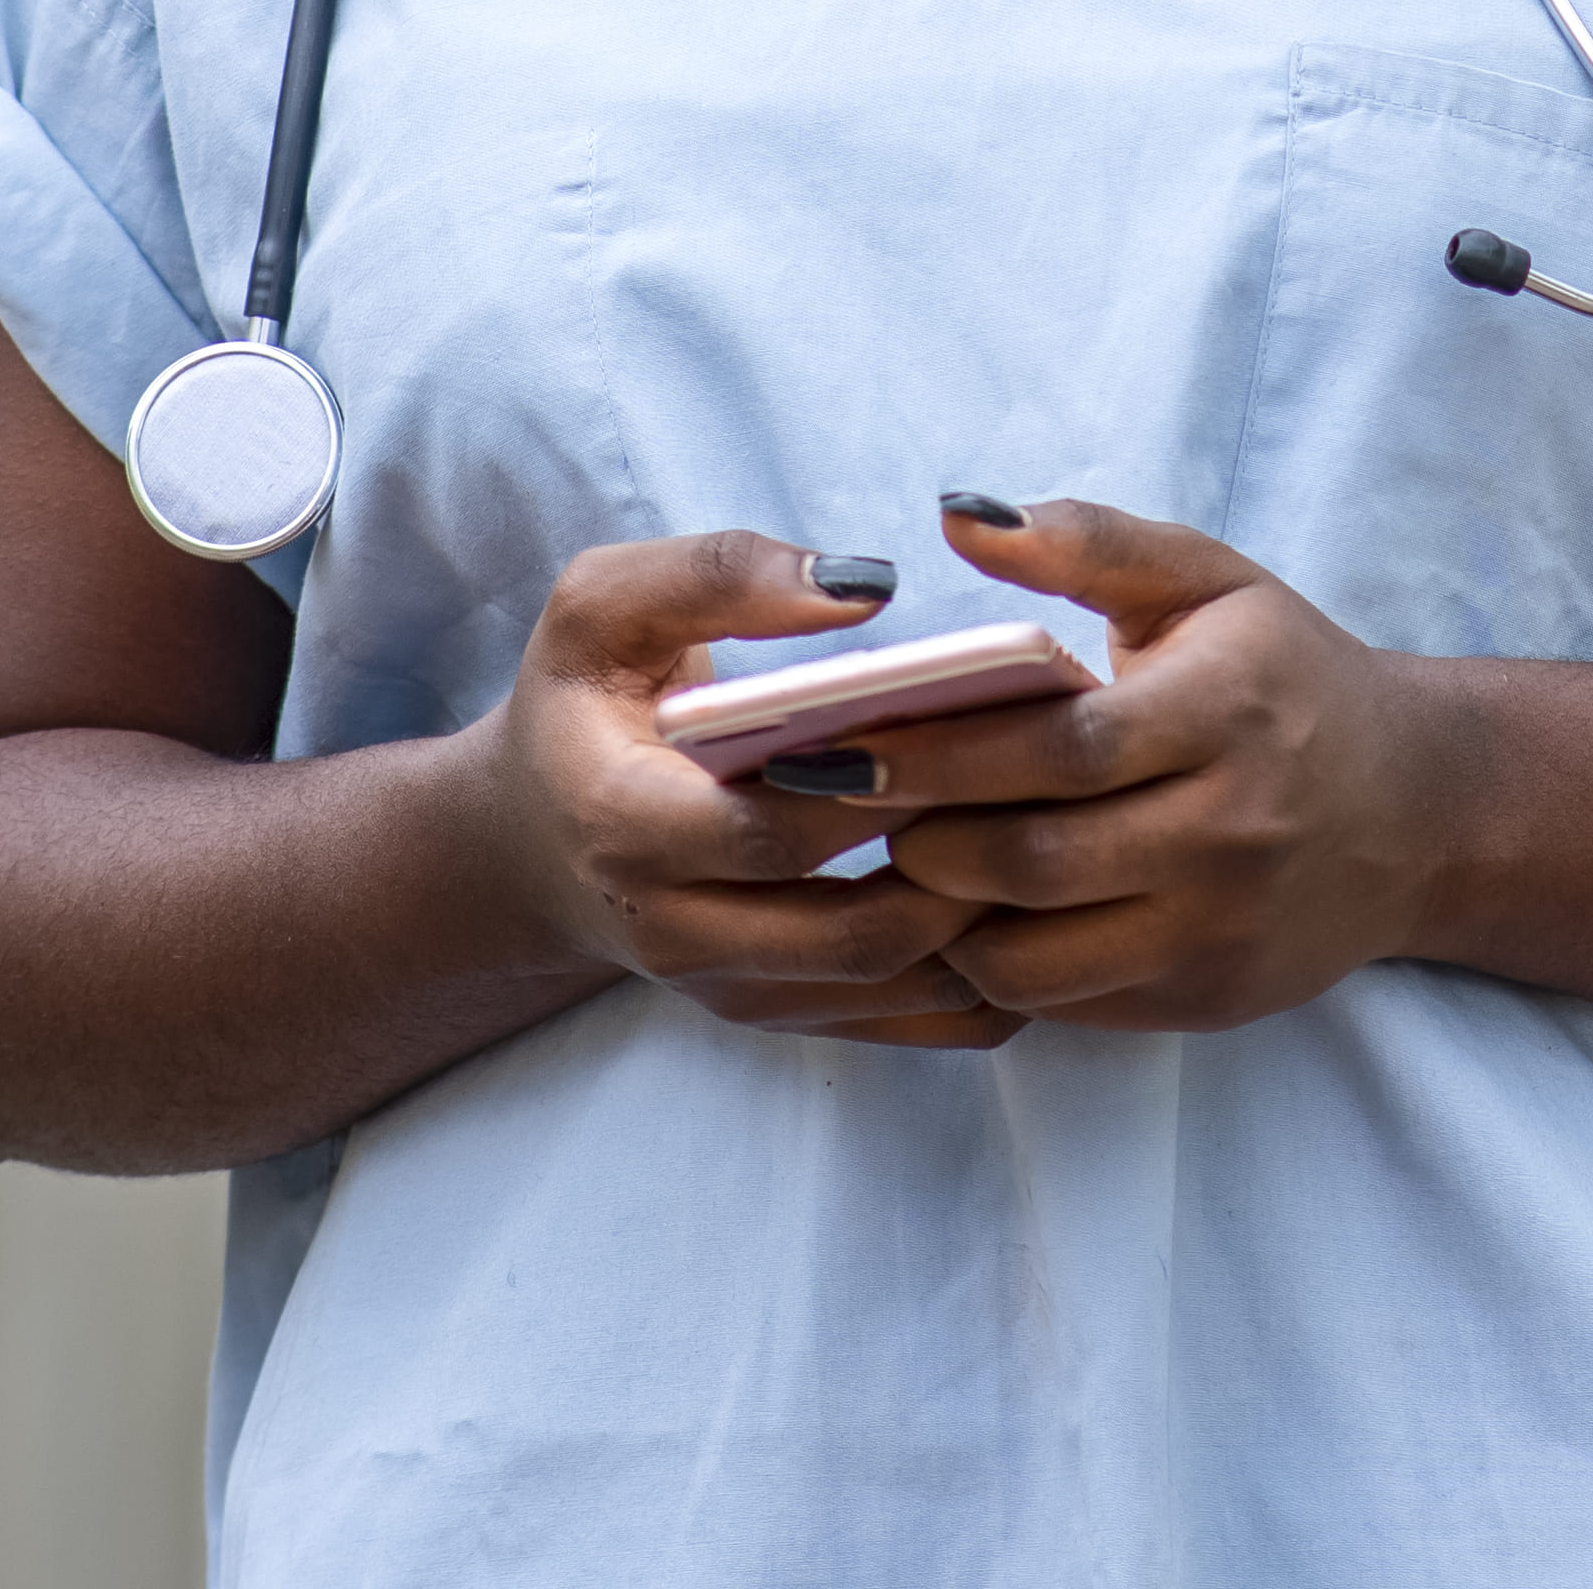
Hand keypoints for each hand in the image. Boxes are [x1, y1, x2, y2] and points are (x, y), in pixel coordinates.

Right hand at [473, 532, 1016, 1050]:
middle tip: (1057, 782)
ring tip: (1058, 831)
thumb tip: (863, 587)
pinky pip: (908, 1020)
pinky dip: (986, 971)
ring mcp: (733, 990)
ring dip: (987, 920)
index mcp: (626, 824)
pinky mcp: (781, 1014)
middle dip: (963, 861)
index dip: (878, 788)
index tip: (972, 720)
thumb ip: (718, 574)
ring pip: (894, 984)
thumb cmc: (581, 702)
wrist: (534, 844)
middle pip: (855, 927)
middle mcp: (677, 932)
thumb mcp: (602, 606)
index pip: (773, 830)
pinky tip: (1035, 895)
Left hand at [860, 498, 1479, 1034]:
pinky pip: (1069, 1003)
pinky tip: (957, 918)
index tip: (833, 742)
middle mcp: (1232, 832)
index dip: (935, 752)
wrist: (1419, 811)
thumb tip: (957, 516)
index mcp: (1224, 712)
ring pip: (1038, 954)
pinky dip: (995, 967)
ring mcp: (1222, 929)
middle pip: (1034, 857)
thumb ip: (1084, 542)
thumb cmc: (1284, 678)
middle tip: (833, 809)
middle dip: (916, 840)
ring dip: (941, 920)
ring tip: (889, 866)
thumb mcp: (1206, 582)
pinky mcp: (1210, 1000)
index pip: (1057, 746)